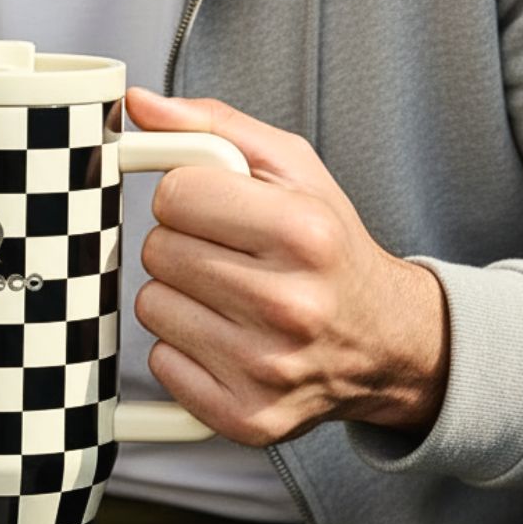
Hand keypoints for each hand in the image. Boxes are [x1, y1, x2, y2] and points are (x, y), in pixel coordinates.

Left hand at [125, 89, 449, 446]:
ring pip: (151, 306)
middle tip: (230, 257)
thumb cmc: (329, 248)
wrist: (386, 343)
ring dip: (179, 297)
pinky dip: (183, 350)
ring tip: (231, 299)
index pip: (175, 193)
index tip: (217, 208)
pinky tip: (228, 340)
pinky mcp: (246, 417)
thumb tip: (137, 107)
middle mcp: (289, 305)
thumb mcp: (292, 171)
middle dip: (184, 244)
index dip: (188, 194)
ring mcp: (266, 368)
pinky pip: (159, 363)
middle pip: (158, 250)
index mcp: (303, 233)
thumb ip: (213, 128)